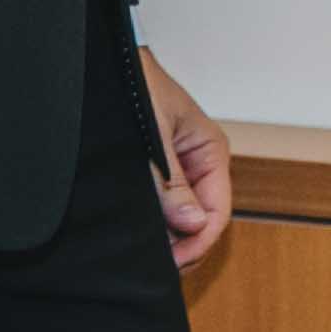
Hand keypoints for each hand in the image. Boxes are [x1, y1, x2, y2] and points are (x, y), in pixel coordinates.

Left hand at [141, 47, 233, 267]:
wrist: (112, 64)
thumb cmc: (137, 86)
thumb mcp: (152, 136)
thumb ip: (170, 181)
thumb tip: (193, 223)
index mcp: (210, 152)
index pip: (217, 212)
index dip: (197, 243)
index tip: (171, 262)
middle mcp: (201, 165)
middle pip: (204, 221)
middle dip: (184, 246)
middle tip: (156, 267)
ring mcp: (183, 171)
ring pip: (186, 218)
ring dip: (170, 238)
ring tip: (144, 253)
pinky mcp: (163, 174)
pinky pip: (169, 208)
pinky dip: (158, 225)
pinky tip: (141, 235)